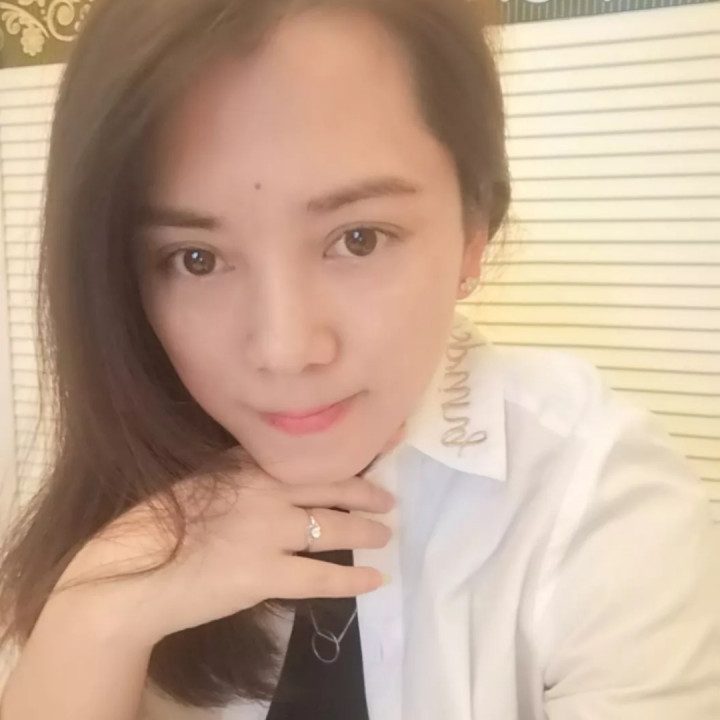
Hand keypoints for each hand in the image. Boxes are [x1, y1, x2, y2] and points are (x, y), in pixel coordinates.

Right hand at [55, 456, 393, 644]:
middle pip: (331, 486)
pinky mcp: (264, 575)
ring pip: (333, 528)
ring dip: (365, 531)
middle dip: (366, 491)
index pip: (308, 454)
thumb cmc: (156, 521)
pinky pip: (321, 578)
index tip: (382, 443)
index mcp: (247, 464)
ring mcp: (268, 532)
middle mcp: (265, 491)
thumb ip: (240, 468)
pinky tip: (375, 579)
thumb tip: (276, 466)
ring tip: (384, 533)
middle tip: (388, 497)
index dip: (350, 451)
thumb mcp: (200, 477)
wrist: (128, 572)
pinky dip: (352, 580)